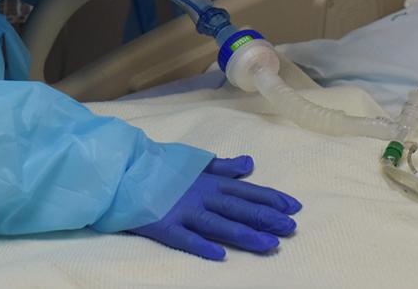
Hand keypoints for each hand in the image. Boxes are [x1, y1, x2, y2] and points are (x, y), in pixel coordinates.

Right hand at [127, 156, 300, 260]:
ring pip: (219, 224)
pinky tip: (220, 255)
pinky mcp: (165, 226)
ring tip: (269, 245)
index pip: (246, 191)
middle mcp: (201, 196)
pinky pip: (185, 238)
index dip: (270, 198)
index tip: (294, 207)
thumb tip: (250, 164)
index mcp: (209, 181)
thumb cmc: (160, 167)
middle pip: (238, 208)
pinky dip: (202, 245)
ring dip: (245, 234)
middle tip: (291, 228)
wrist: (123, 170)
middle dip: (266, 218)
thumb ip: (222, 167)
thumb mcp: (195, 163)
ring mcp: (183, 211)